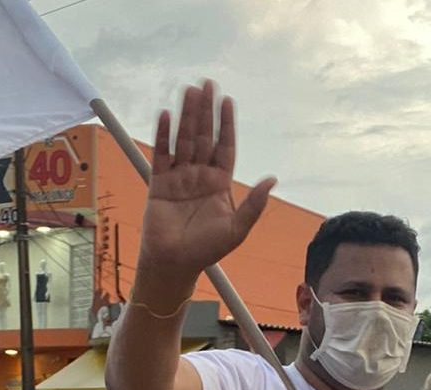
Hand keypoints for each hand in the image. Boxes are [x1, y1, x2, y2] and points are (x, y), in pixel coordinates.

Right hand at [137, 80, 275, 298]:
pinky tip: (166, 116)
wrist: (174, 264)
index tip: (227, 101)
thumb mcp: (237, 229)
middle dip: (206, 111)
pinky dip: (163, 135)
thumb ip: (253, 205)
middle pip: (204, 137)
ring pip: (184, 140)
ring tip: (189, 91)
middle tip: (207, 84)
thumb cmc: (207, 250)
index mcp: (219, 183)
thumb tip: (272, 180)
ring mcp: (179, 178)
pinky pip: (162, 155)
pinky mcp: (159, 184)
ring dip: (187, 116)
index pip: (224, 147)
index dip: (226, 125)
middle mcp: (200, 176)